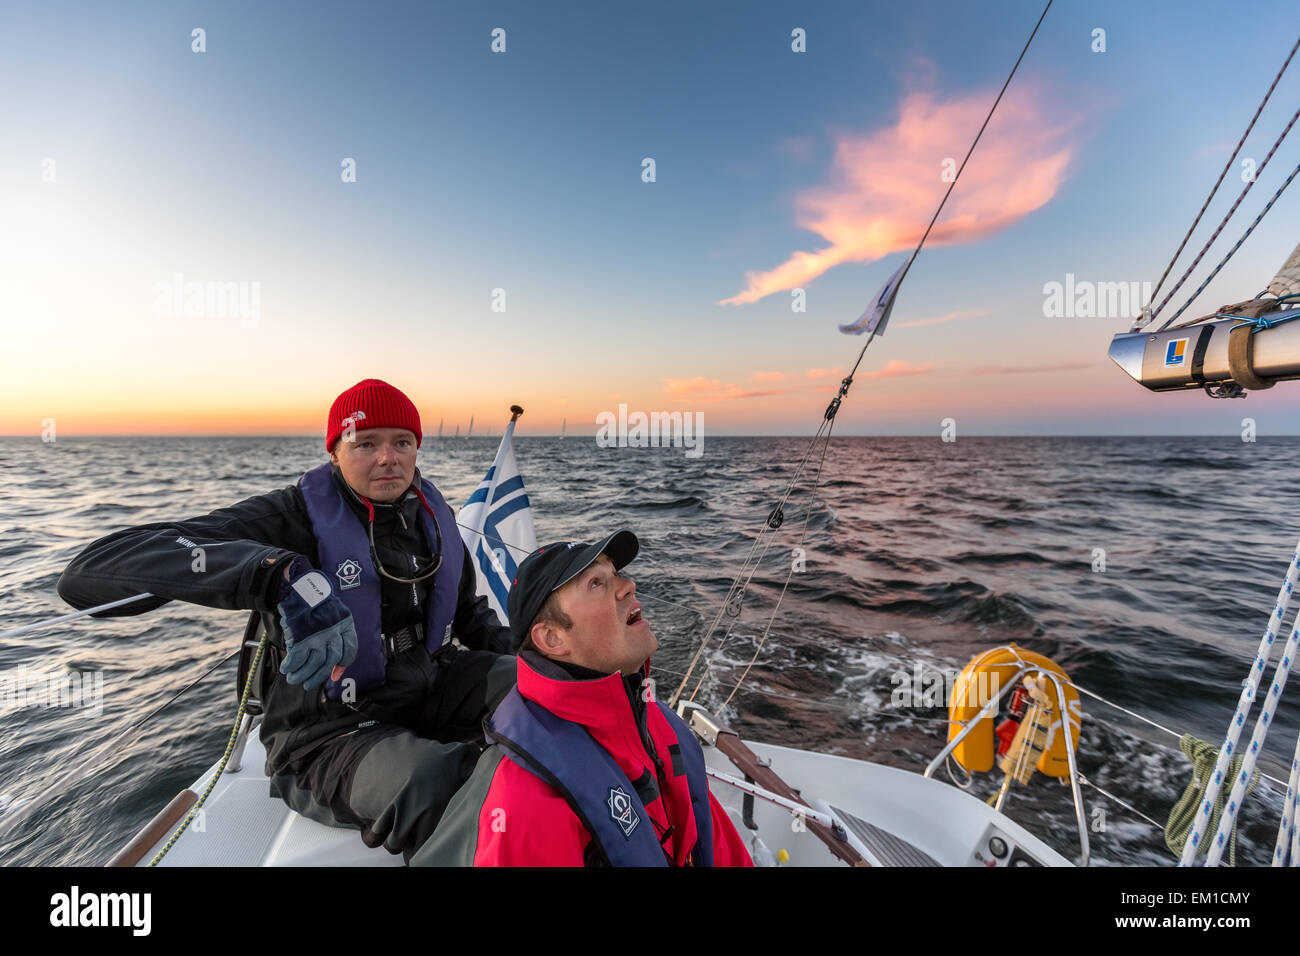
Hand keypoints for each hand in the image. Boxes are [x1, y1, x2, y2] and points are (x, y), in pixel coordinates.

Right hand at [276, 561, 357, 690]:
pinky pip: (297, 658)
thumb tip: (331, 661)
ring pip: (314, 663)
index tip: (334, 675)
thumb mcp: (332, 614)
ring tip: (294, 678)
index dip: (342, 665)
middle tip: (307, 685)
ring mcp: (318, 633)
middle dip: (319, 676)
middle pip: (331, 660)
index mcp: (345, 623)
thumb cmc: (313, 601)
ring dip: (303, 674)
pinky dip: (291, 666)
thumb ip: (333, 634)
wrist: (298, 586)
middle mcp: (334, 630)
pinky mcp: (301, 635)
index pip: (349, 650)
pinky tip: (286, 668)